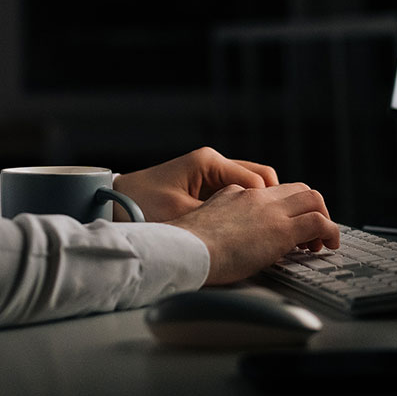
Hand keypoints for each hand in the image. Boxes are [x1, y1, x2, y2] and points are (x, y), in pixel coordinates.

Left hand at [113, 146, 276, 222]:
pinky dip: (250, 209)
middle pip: (262, 179)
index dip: (273, 205)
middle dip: (275, 203)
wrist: (110, 203)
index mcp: (210, 163)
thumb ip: (217, 218)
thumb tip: (251, 228)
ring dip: (264, 206)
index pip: (258, 181)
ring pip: (253, 186)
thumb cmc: (140, 207)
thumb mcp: (181, 215)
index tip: (285, 229)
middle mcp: (214, 164)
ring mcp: (211, 175)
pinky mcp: (206, 188)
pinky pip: (239, 195)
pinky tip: (252, 231)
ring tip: (273, 232)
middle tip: (286, 230)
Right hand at [169, 182, 340, 284]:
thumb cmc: (187, 248)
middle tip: (310, 233)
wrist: (186, 250)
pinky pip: (319, 222)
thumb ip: (218, 224)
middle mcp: (254, 197)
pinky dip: (330, 232)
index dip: (284, 209)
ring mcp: (269, 210)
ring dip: (322, 218)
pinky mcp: (282, 229)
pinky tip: (329, 244)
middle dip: (309, 208)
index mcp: (234, 194)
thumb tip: (224, 240)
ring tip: (321, 241)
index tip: (286, 226)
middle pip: (296, 189)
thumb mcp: (203, 226)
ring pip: (312, 198)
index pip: (269, 193)